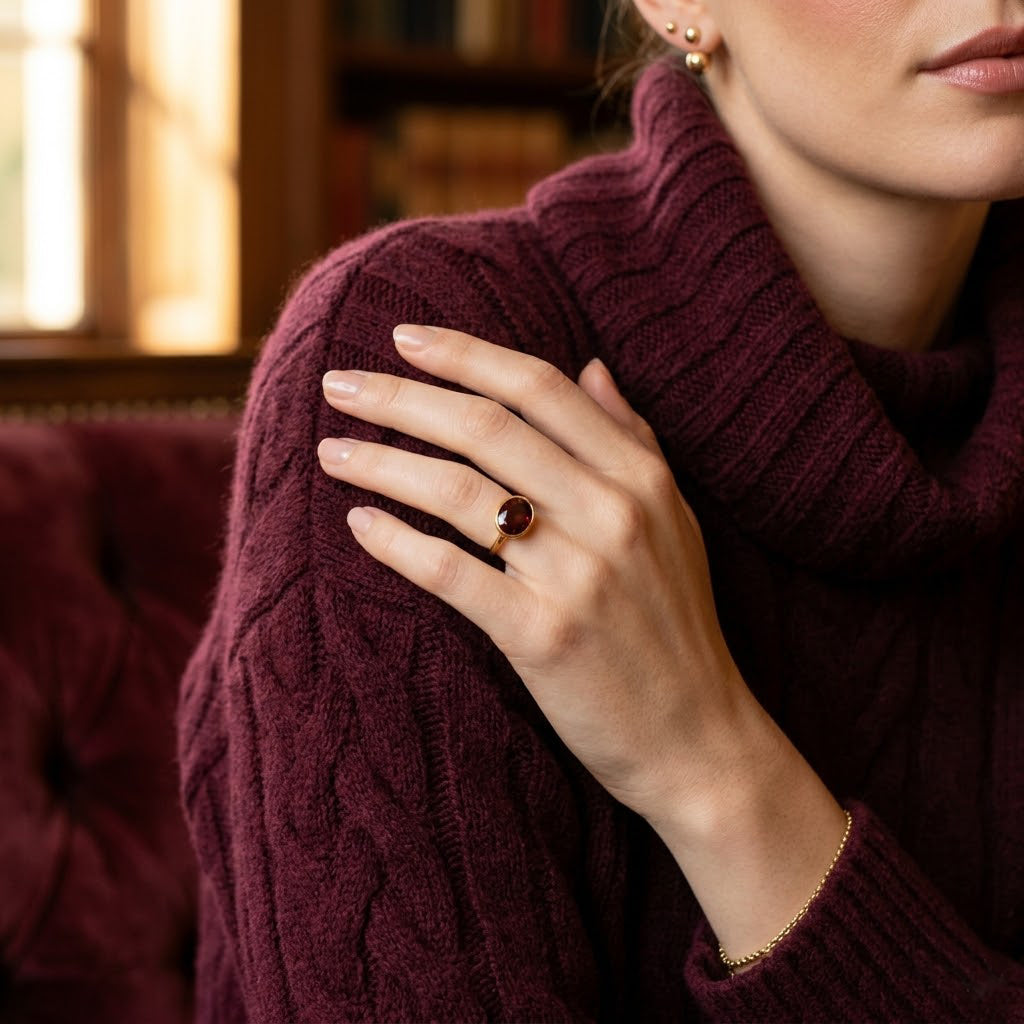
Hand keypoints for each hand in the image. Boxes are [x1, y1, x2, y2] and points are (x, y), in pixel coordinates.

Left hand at [317, 324, 764, 822]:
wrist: (697, 738)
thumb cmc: (675, 626)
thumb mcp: (673, 521)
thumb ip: (633, 438)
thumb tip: (592, 364)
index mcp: (640, 478)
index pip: (540, 389)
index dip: (466, 354)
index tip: (404, 336)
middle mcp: (612, 514)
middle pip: (488, 428)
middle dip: (402, 397)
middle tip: (338, 382)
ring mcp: (578, 575)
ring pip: (459, 492)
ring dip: (382, 462)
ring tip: (331, 450)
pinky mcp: (543, 637)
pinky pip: (451, 573)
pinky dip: (396, 542)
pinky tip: (357, 523)